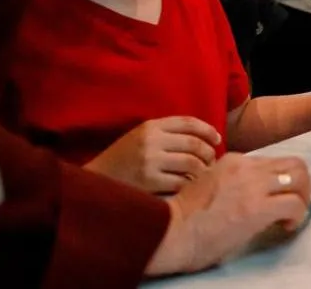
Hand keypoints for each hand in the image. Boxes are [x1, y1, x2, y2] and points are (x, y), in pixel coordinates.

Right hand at [85, 116, 219, 194]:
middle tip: (213, 162)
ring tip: (204, 176)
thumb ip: (165, 134)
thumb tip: (201, 139)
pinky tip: (191, 188)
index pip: (189, 122)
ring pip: (191, 164)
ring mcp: (150, 161)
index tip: (217, 140)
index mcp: (150, 126)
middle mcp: (151, 141)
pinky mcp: (148, 182)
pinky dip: (190, 185)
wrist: (93, 180)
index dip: (208, 130)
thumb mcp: (139, 137)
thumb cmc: (121, 160)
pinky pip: (181, 183)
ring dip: (203, 171)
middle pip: (194, 144)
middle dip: (209, 153)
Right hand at [145, 153, 310, 274]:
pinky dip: (298, 215)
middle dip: (302, 183)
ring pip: (300, 177)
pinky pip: (295, 204)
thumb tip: (253, 195)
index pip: (272, 162)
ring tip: (295, 214)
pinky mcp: (258, 207)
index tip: (277, 197)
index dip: (281, 181)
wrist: (170, 232)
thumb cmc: (183, 217)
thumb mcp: (209, 183)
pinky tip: (287, 226)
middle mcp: (247, 167)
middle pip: (294, 163)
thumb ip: (232, 182)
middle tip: (297, 202)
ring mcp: (253, 185)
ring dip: (304, 197)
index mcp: (234, 160)